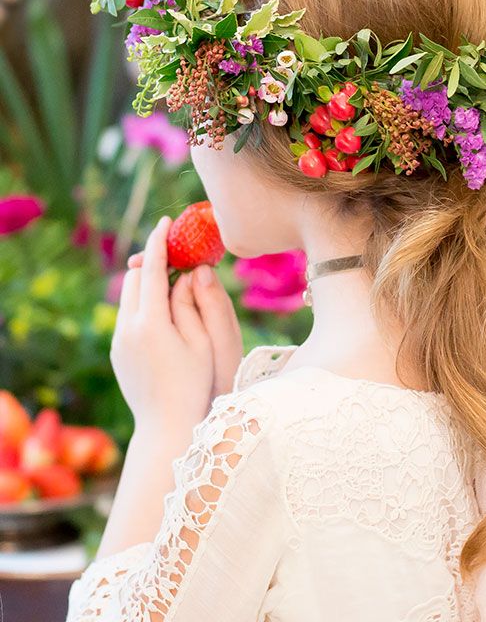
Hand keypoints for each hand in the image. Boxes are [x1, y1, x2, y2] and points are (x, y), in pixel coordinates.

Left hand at [113, 218, 215, 432]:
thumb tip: (191, 271)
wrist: (167, 425)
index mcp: (151, 322)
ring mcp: (119, 341)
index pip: (151, 269)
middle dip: (152, 260)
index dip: (159, 242)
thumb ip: (194, 301)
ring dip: (147, 282)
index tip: (166, 222)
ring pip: (127, 296)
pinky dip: (143, 303)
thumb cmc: (196, 383)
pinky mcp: (118, 352)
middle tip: (178, 255)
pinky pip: (127, 315)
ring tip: (175, 285)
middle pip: (133, 277)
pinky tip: (165, 314)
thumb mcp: (204, 339)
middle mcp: (127, 328)